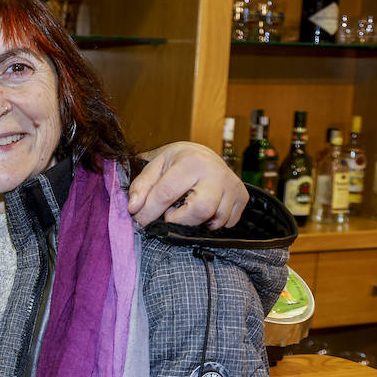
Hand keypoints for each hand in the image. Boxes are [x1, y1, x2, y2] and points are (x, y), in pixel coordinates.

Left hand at [128, 142, 246, 229]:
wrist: (203, 153)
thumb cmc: (176, 161)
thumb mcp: (155, 165)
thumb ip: (141, 186)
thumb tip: (133, 208)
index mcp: (191, 161)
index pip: (166, 194)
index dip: (148, 212)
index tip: (139, 221)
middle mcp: (216, 172)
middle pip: (200, 210)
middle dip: (179, 220)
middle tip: (169, 215)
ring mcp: (232, 185)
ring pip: (216, 219)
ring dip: (195, 222)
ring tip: (185, 209)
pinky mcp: (243, 197)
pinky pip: (227, 223)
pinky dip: (211, 223)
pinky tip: (201, 211)